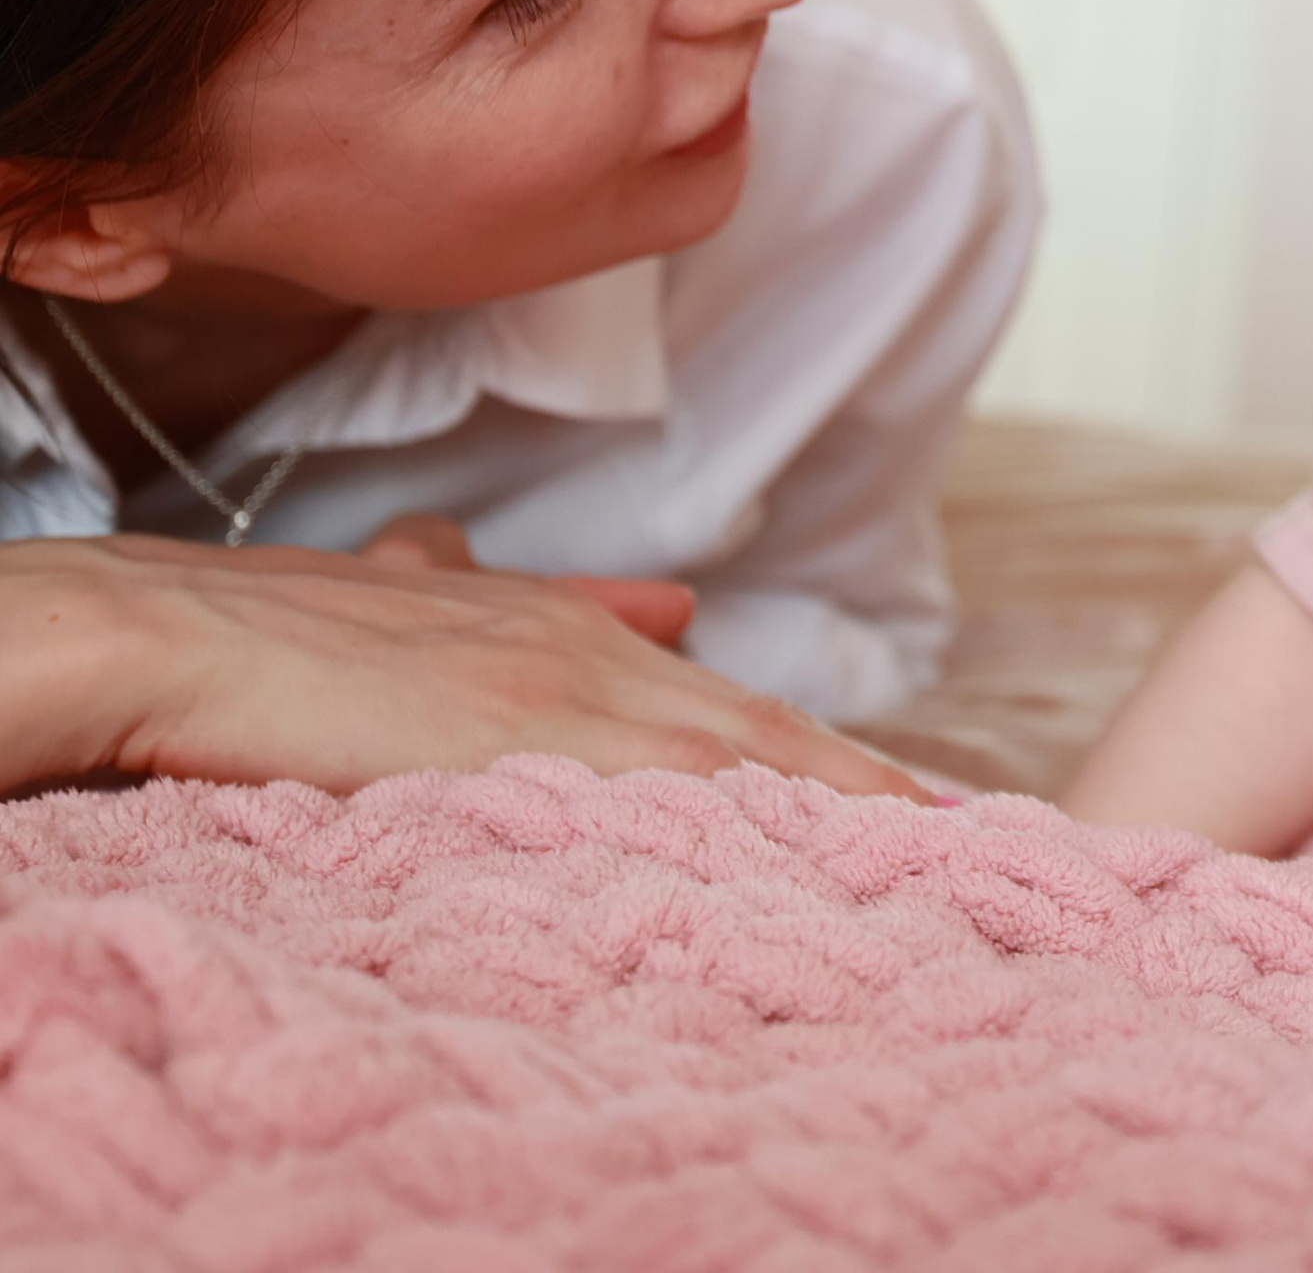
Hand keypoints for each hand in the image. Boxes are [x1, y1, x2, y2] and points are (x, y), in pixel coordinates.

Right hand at [0, 534, 933, 802]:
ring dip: (843, 807)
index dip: (822, 758)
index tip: (905, 801)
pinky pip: (684, 793)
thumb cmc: (292, 630)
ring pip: (748, 761)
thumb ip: (531, 601)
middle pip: (767, 737)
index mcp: (581, 635)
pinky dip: (759, 823)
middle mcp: (602, 657)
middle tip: (971, 836)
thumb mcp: (427, 602)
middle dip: (870, 789)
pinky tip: (825, 860)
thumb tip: (656, 598)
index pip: (731, 711)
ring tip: (942, 854)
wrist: (195, 634)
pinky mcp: (542, 742)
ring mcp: (579, 696)